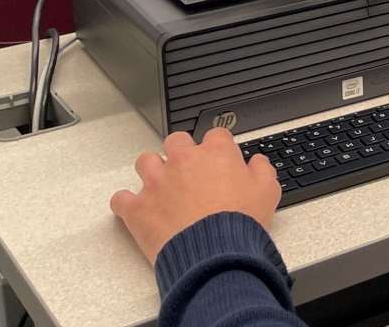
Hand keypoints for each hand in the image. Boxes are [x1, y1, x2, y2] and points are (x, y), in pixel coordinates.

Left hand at [109, 128, 279, 264]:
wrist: (215, 253)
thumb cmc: (240, 222)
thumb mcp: (268, 191)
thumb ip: (261, 170)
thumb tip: (256, 163)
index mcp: (216, 154)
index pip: (216, 135)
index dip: (218, 147)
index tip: (220, 159)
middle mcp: (183, 161)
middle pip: (176, 141)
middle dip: (181, 152)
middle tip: (189, 170)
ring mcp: (157, 183)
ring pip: (145, 162)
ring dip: (152, 171)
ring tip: (161, 186)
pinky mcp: (138, 208)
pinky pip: (121, 199)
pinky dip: (126, 203)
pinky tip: (136, 209)